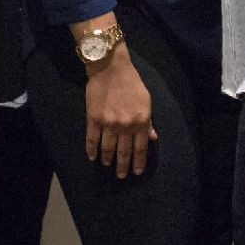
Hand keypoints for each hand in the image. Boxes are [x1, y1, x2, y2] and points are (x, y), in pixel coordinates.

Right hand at [83, 48, 156, 178]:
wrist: (110, 68)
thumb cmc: (131, 82)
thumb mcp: (146, 100)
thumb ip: (149, 121)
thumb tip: (152, 138)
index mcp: (141, 120)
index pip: (140, 148)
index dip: (138, 162)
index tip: (136, 172)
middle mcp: (125, 125)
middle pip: (124, 152)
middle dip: (123, 166)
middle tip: (121, 176)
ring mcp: (108, 123)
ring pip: (108, 148)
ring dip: (108, 160)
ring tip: (107, 166)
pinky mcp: (93, 119)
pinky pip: (92, 139)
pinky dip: (92, 150)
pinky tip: (92, 157)